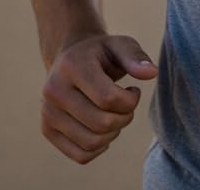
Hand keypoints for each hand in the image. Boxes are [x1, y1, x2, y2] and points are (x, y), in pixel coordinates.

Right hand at [40, 34, 157, 164]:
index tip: (134, 90)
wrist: (71, 58)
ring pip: (91, 143)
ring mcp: (47, 112)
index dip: (130, 100)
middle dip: (125, 117)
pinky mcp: (47, 129)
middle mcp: (53, 90)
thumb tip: (152, 72)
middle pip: (101, 123)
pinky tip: (103, 129)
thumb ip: (136, 57)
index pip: (108, 98)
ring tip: (116, 115)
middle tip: (127, 105)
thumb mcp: (120, 45)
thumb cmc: (101, 53)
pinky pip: (81, 155)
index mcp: (72, 66)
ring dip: (114, 133)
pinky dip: (99, 147)